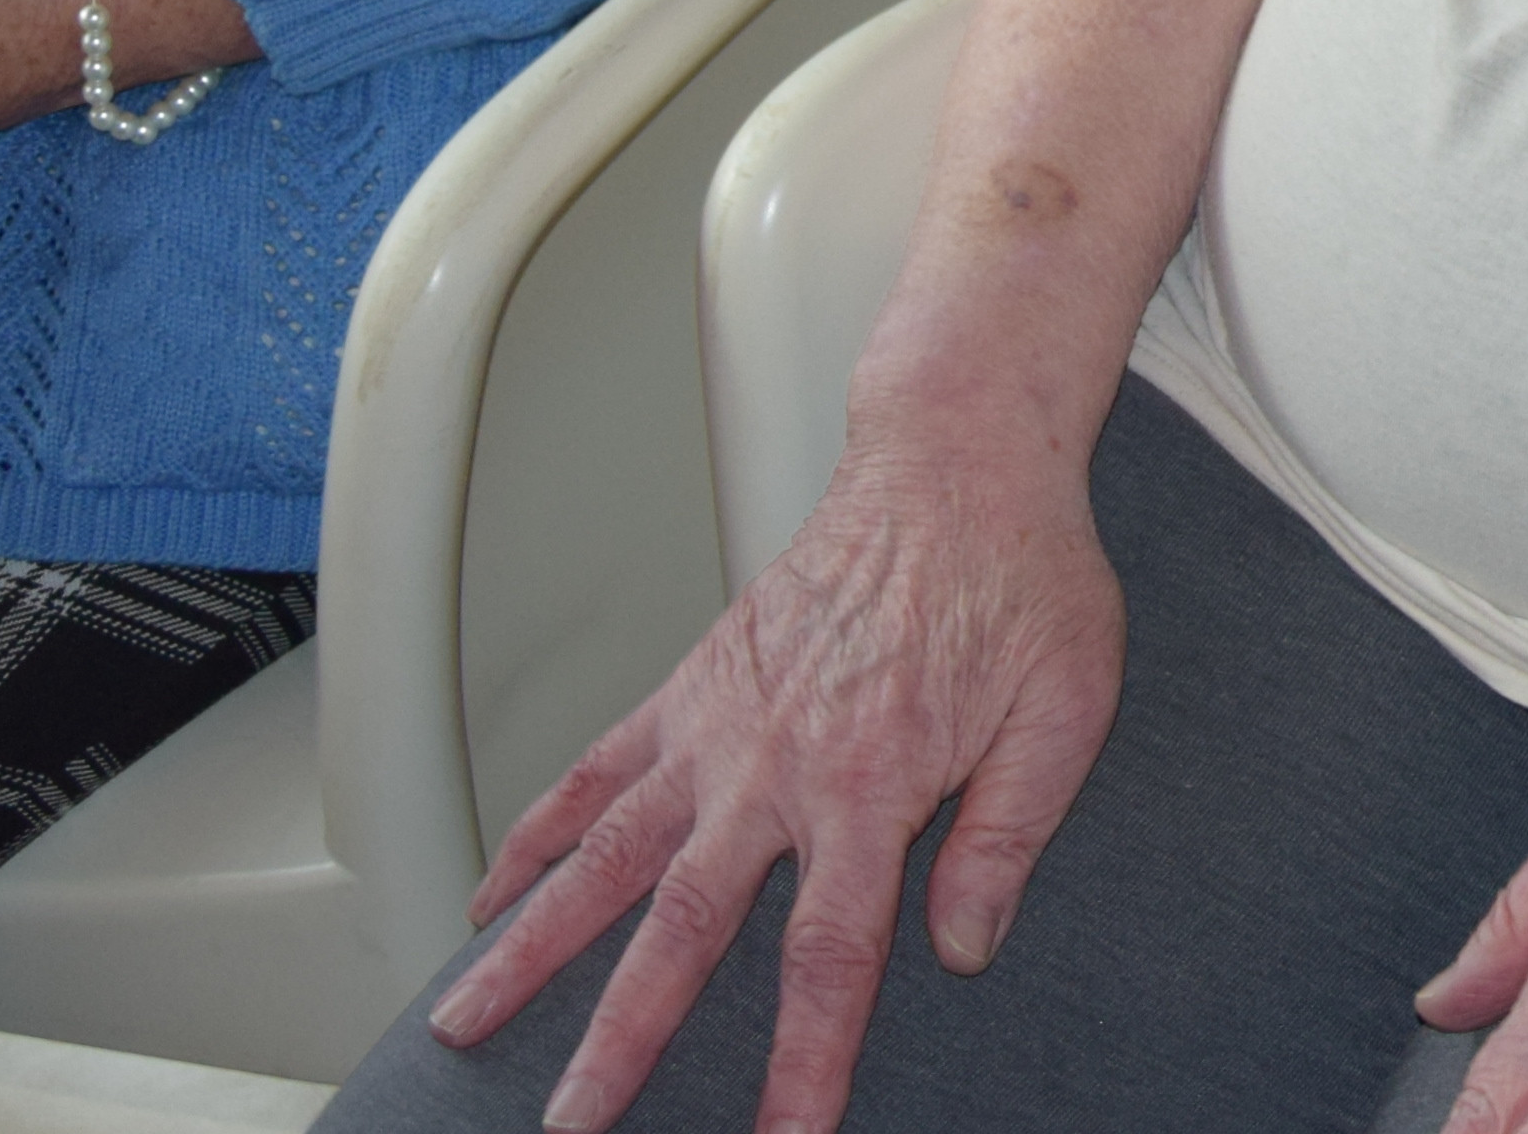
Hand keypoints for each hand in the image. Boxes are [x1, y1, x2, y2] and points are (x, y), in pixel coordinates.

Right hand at [432, 433, 1128, 1133]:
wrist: (958, 461)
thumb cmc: (1023, 578)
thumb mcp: (1064, 707)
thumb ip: (1010, 833)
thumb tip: (963, 949)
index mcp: (873, 787)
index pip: (830, 958)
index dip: (804, 1061)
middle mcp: (777, 766)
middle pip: (682, 930)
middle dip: (621, 1037)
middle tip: (568, 1124)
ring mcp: (720, 725)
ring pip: (603, 857)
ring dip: (531, 946)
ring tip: (463, 1022)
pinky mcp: (692, 684)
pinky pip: (596, 771)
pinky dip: (537, 835)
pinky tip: (490, 898)